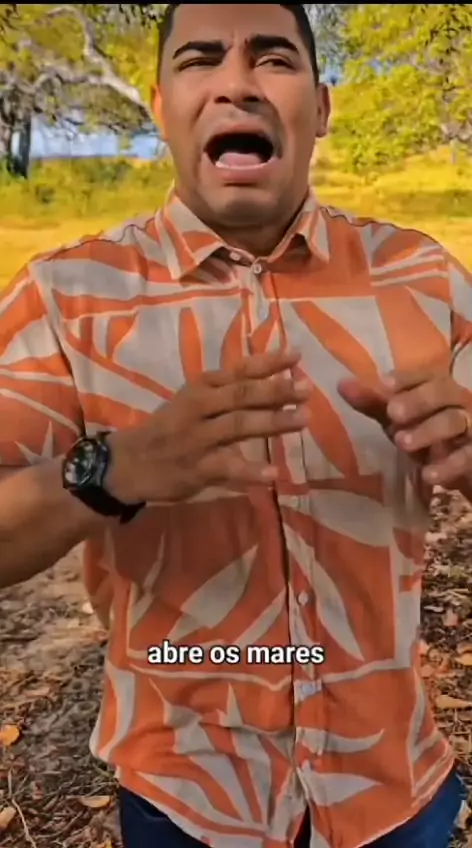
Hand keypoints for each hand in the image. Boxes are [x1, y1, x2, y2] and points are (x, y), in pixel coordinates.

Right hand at [107, 349, 310, 502]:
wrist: (129, 461)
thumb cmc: (170, 427)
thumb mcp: (193, 401)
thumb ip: (228, 393)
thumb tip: (276, 383)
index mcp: (202, 387)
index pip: (239, 370)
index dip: (268, 362)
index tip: (297, 354)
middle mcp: (200, 407)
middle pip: (242, 395)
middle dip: (277, 390)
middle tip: (307, 388)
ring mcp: (198, 438)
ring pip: (239, 426)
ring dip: (273, 422)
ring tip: (303, 419)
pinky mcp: (196, 468)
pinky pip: (227, 467)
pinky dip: (251, 470)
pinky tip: (273, 473)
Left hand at [338, 370, 471, 486]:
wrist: (462, 466)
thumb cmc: (427, 434)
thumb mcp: (400, 420)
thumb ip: (374, 403)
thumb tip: (340, 384)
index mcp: (438, 387)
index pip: (425, 374)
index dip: (406, 376)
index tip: (384, 383)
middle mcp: (458, 401)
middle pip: (443, 391)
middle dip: (418, 400)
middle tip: (393, 412)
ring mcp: (471, 426)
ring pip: (454, 421)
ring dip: (428, 430)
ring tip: (401, 443)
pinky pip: (467, 456)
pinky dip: (449, 465)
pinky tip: (429, 475)